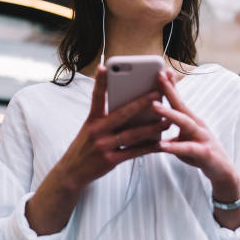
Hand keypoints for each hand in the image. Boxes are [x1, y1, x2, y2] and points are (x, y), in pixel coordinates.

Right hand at [54, 66, 169, 191]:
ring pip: (132, 134)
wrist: (71, 173)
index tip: (104, 67)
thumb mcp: (89, 129)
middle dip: (141, 102)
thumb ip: (105, 118)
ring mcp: (103, 146)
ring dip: (152, 127)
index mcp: (92, 119)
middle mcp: (97, 131)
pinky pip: (133, 152)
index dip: (100, 82)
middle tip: (157, 92)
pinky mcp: (110, 160)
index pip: (96, 97)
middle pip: (122, 113)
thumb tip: (130, 107)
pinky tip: (160, 144)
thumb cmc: (85, 147)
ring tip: (167, 120)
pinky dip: (148, 148)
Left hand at [152, 70, 239, 187]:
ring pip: (185, 123)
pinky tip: (162, 145)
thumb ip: (168, 133)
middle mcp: (197, 125)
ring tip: (154, 106)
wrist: (223, 171)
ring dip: (169, 113)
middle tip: (158, 77)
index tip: (161, 71)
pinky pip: (188, 149)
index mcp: (190, 120)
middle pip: (181, 105)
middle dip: (169, 90)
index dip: (170, 85)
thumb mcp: (182, 141)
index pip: (178, 100)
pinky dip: (175, 147)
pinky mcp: (205, 153)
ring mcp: (202, 137)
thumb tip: (148, 129)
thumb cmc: (200, 152)